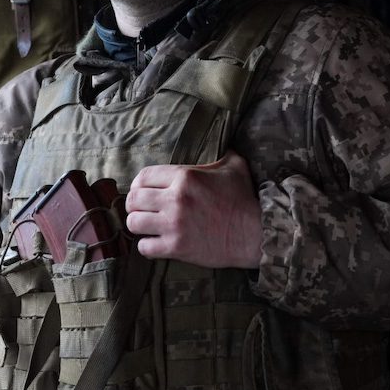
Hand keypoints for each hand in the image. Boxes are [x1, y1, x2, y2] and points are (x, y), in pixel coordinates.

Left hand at [125, 150, 262, 268]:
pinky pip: (145, 247)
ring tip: (148, 225)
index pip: (143, 177)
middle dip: (135, 204)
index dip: (139, 184)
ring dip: (138, 224)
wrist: (255, 233)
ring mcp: (174, 224)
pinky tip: (156, 242)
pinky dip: (147, 245)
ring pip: (134, 223)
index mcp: (185, 176)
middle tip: (143, 209)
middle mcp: (175, 199)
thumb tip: (222, 142)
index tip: (142, 191)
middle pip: (133, 200)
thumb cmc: (245, 199)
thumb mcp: (235, 166)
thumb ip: (222, 152)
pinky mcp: (176, 247)